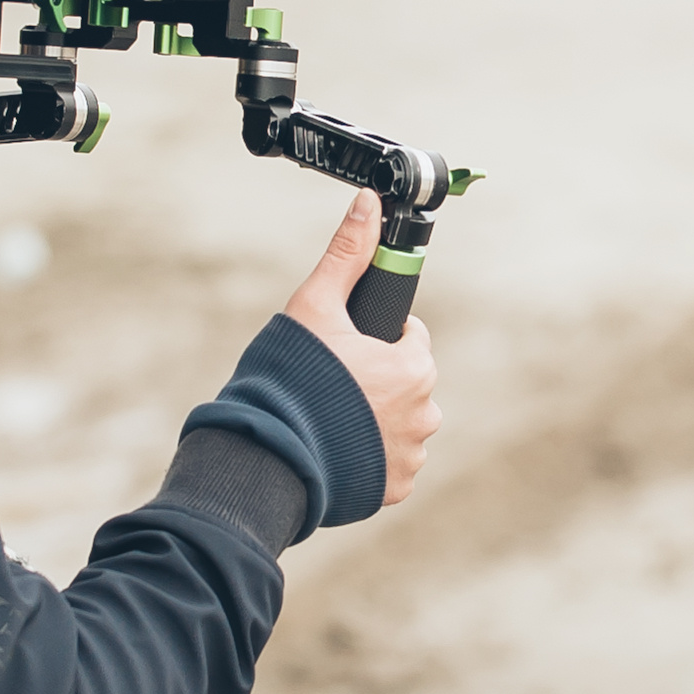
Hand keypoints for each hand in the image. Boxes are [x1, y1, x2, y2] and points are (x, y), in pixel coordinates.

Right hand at [281, 192, 439, 508]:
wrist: (268, 457)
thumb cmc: (292, 378)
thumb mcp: (315, 305)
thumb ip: (346, 254)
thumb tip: (368, 203)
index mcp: (414, 366)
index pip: (409, 339)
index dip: (374, 337)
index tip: (345, 346)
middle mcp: (424, 413)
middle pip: (404, 383)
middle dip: (373, 380)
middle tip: (329, 384)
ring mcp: (410, 456)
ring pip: (397, 424)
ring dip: (371, 420)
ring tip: (327, 418)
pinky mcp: (393, 490)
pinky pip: (386, 464)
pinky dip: (366, 457)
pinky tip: (334, 448)